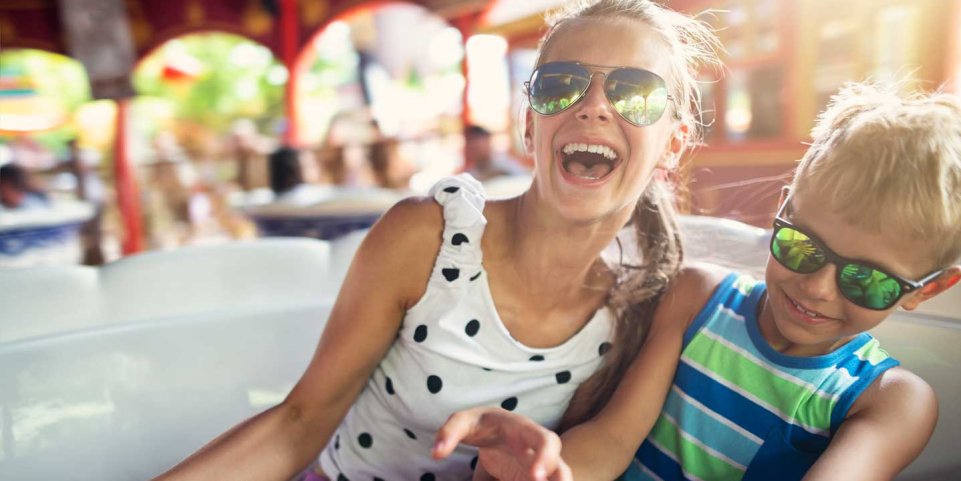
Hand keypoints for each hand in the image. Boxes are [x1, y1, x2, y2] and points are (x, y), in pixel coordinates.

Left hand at [433, 407, 571, 480]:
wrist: (493, 431)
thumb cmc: (481, 425)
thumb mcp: (464, 422)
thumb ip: (449, 434)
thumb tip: (436, 453)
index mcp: (525, 431)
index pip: (545, 439)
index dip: (546, 457)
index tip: (535, 477)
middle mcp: (537, 450)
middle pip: (563, 466)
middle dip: (560, 480)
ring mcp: (540, 466)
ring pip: (560, 476)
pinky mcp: (533, 476)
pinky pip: (544, 480)